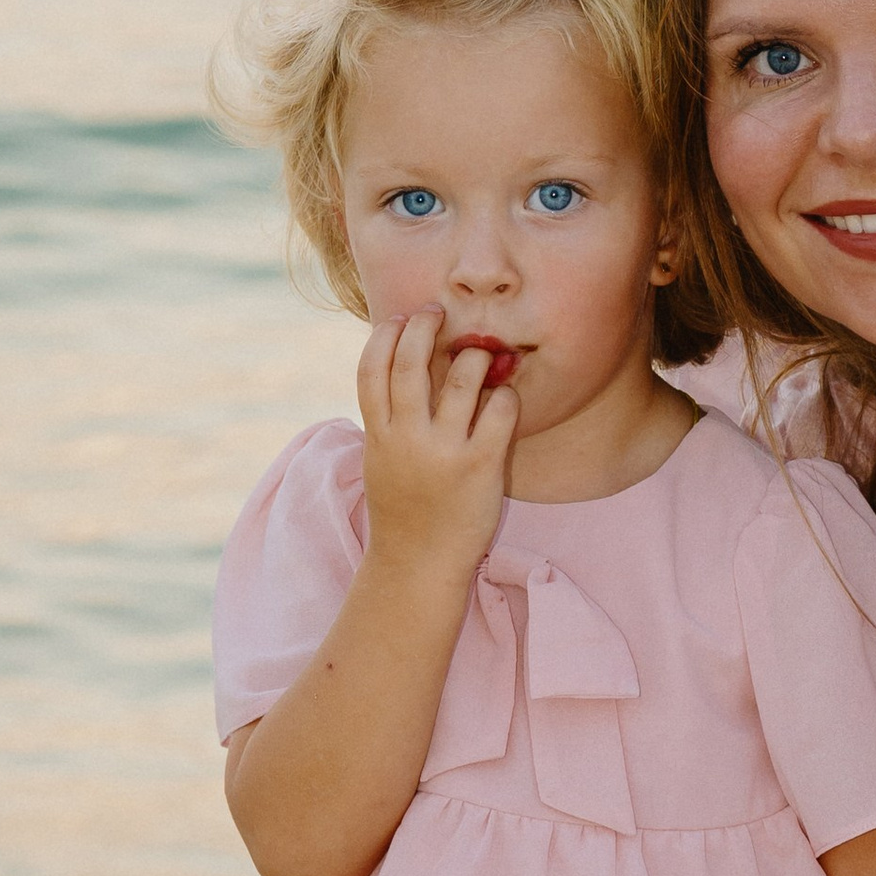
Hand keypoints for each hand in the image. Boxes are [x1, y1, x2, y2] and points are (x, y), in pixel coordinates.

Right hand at [355, 308, 517, 584]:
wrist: (418, 564)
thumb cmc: (404, 511)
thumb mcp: (381, 462)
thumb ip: (388, 421)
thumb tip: (401, 374)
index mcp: (377, 435)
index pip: (370, 369)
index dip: (383, 336)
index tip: (398, 317)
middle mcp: (406, 438)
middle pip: (409, 363)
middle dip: (422, 327)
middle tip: (437, 311)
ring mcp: (443, 452)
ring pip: (459, 380)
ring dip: (471, 356)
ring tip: (479, 354)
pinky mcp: (480, 466)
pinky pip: (499, 412)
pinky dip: (505, 396)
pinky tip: (505, 396)